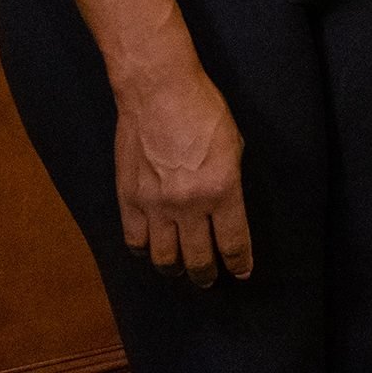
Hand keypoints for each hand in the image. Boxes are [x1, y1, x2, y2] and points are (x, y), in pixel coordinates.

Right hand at [113, 67, 251, 286]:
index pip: (234, 242)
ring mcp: (155, 205)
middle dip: (207, 274)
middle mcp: (188, 204)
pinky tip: (151, 251)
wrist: (159, 92)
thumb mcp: (234, 145)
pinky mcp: (129, 199)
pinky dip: (144, 251)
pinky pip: (135, 240)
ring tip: (180, 270)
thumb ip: (230, 181)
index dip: (240, 263)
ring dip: (175, 268)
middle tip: (210, 280)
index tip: (242, 274)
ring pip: (164, 257)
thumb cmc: (203, 110)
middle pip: (198, 258)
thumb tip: (226, 206)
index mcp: (222, 189)